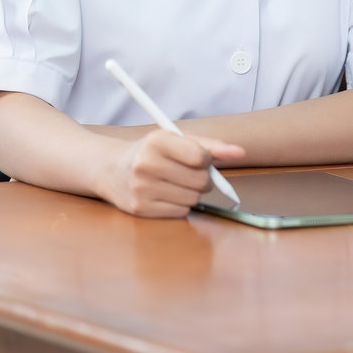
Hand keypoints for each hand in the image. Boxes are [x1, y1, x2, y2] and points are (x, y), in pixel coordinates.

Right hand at [99, 130, 245, 217]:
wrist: (111, 169)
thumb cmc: (152, 152)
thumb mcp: (178, 140)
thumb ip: (212, 146)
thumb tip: (241, 153)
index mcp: (157, 142)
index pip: (200, 157)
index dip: (207, 160)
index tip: (200, 159)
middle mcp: (146, 165)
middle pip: (200, 181)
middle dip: (203, 179)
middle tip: (189, 173)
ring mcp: (141, 189)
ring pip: (193, 199)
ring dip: (193, 193)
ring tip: (177, 183)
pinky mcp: (140, 209)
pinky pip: (180, 212)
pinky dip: (181, 204)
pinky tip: (167, 194)